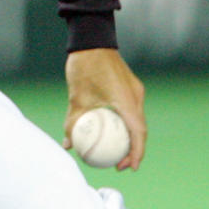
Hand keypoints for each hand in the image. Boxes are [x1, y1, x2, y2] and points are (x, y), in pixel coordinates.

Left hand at [64, 47, 146, 170]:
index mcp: (127, 101)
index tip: (128, 168)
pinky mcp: (128, 87)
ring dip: (129, 137)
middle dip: (132, 150)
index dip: (135, 153)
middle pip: (139, 130)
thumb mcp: (76, 97)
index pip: (138, 133)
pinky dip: (123, 123)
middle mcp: (135, 97)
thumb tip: (69, 144)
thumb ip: (73, 122)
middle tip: (119, 165)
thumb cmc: (84, 67)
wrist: (92, 40)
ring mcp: (134, 91)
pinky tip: (110, 131)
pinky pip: (129, 110)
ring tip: (116, 153)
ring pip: (136, 120)